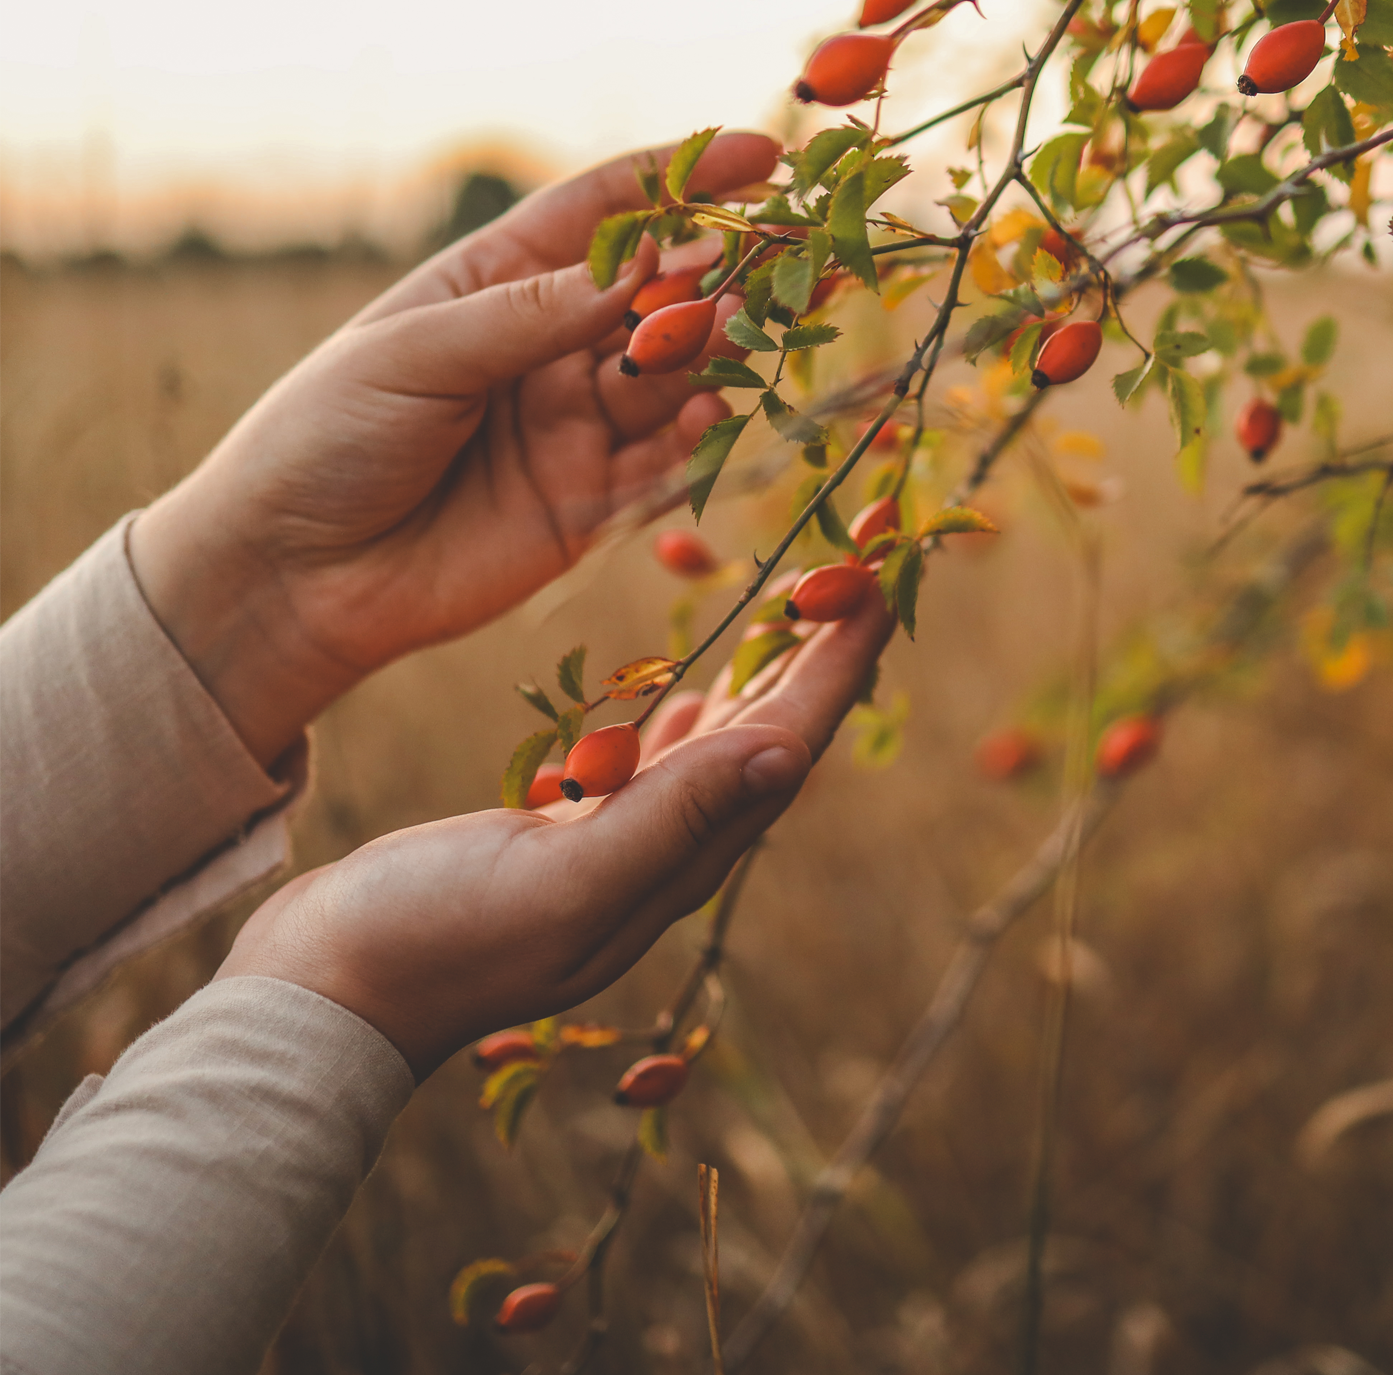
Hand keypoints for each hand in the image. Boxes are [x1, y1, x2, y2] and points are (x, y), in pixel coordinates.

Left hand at [131, 132, 778, 767]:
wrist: (293, 573)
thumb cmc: (329, 434)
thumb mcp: (419, 353)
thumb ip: (536, 314)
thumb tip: (649, 262)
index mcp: (500, 281)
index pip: (607, 212)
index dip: (683, 179)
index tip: (760, 157)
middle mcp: (552, 346)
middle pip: (657, 293)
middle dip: (718, 272)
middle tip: (776, 262)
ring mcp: (576, 423)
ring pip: (672, 376)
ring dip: (710, 351)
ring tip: (736, 330)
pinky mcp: (592, 502)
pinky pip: (663, 463)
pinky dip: (694, 438)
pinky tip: (706, 413)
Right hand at [216, 590, 894, 1078]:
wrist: (331, 997)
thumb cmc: (434, 943)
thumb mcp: (562, 883)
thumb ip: (671, 820)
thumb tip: (786, 754)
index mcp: (680, 860)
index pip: (786, 743)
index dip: (840, 664)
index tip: (882, 583)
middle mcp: (668, 855)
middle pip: (771, 738)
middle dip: (822, 657)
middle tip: (860, 574)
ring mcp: (620, 848)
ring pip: (722, 749)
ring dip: (769, 680)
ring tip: (802, 620)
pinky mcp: (570, 838)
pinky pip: (660, 770)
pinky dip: (694, 722)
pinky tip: (704, 699)